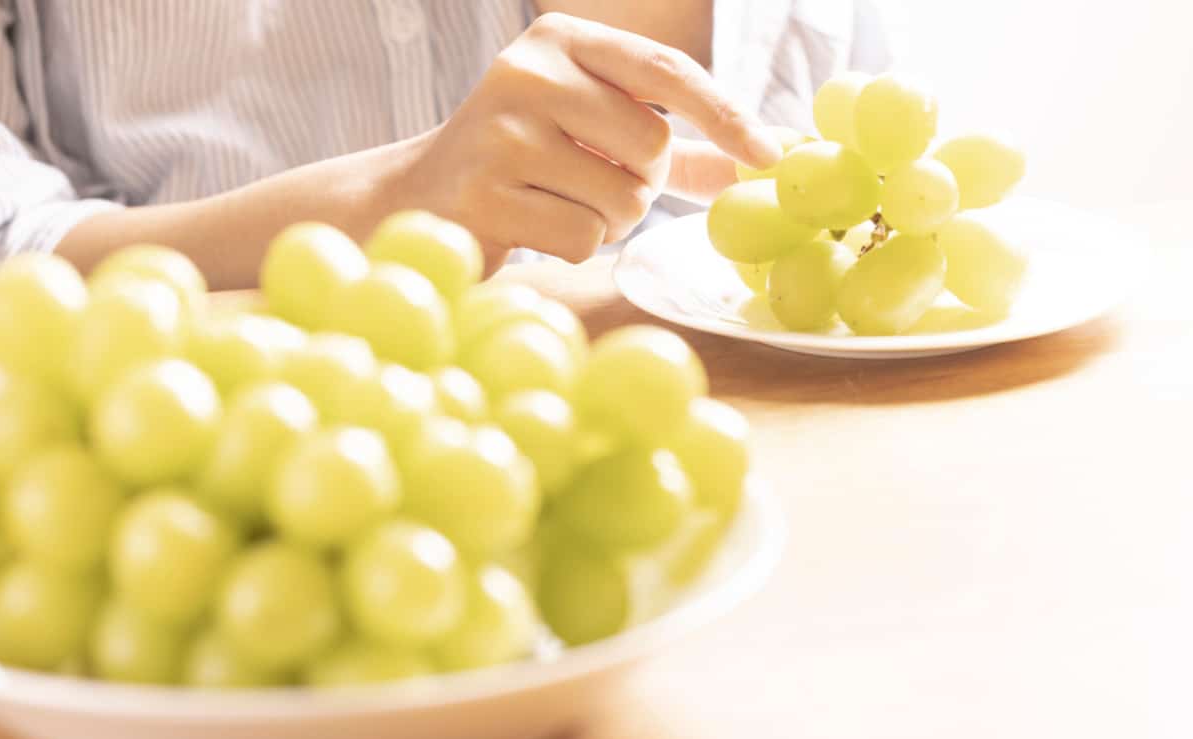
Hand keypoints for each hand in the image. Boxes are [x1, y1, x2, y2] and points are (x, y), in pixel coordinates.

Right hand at [395, 13, 780, 266]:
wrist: (425, 193)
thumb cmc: (531, 159)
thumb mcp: (600, 133)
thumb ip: (677, 147)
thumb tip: (763, 160)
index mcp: (563, 40)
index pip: (666, 70)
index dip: (724, 114)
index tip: (767, 155)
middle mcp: (529, 73)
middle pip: (650, 146)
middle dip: (641, 182)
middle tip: (594, 179)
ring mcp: (502, 132)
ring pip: (621, 199)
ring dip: (609, 220)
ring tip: (559, 201)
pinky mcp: (485, 194)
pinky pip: (584, 238)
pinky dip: (576, 245)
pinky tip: (534, 223)